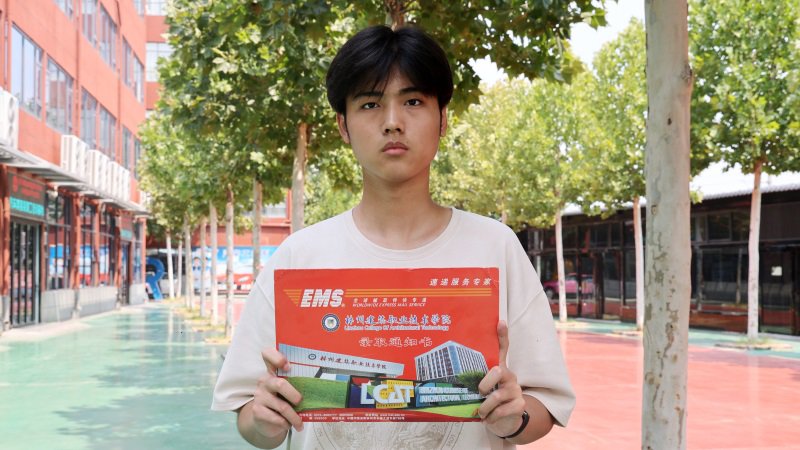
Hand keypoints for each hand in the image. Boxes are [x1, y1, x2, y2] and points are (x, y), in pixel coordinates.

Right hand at [250, 348, 304, 439]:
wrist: (265, 421)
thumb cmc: (282, 401)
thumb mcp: (288, 390)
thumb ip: (298, 384)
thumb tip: (321, 387)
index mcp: (273, 371)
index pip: (268, 355)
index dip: (276, 357)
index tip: (287, 366)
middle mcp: (264, 380)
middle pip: (280, 384)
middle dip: (294, 395)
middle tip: (301, 402)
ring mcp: (259, 395)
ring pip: (282, 406)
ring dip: (294, 417)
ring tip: (300, 423)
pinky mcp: (257, 410)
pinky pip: (276, 418)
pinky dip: (285, 423)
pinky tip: (288, 425)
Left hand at [478, 320, 526, 437]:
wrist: (505, 422)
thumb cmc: (489, 402)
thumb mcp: (481, 390)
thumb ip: (472, 381)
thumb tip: (448, 371)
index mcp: (499, 369)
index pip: (503, 348)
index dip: (502, 336)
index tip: (500, 322)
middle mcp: (510, 376)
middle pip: (498, 371)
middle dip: (484, 384)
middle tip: (478, 393)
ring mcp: (516, 390)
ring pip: (497, 395)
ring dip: (485, 406)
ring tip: (480, 412)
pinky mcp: (520, 404)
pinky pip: (502, 409)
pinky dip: (492, 416)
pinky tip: (489, 419)